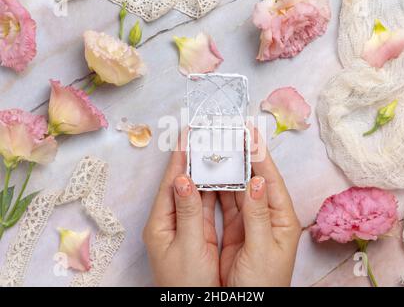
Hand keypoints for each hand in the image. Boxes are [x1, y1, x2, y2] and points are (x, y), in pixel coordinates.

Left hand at [143, 145, 219, 286]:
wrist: (196, 306)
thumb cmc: (185, 284)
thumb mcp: (187, 248)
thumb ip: (188, 212)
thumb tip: (184, 178)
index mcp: (161, 223)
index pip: (170, 182)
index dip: (178, 157)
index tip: (186, 134)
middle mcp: (171, 220)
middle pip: (182, 183)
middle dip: (193, 159)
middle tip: (205, 136)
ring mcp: (186, 226)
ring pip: (196, 192)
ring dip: (205, 172)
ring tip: (215, 150)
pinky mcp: (200, 233)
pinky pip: (208, 205)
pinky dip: (215, 189)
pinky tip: (223, 176)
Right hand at [219, 130, 301, 286]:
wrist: (244, 305)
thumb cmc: (264, 284)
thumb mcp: (262, 250)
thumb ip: (257, 215)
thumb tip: (255, 181)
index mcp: (282, 219)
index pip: (271, 180)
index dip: (261, 155)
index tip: (251, 132)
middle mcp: (267, 215)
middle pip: (254, 179)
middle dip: (243, 157)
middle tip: (230, 135)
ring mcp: (249, 221)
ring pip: (237, 188)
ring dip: (228, 169)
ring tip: (217, 148)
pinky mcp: (233, 229)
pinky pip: (225, 202)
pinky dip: (217, 187)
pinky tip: (210, 173)